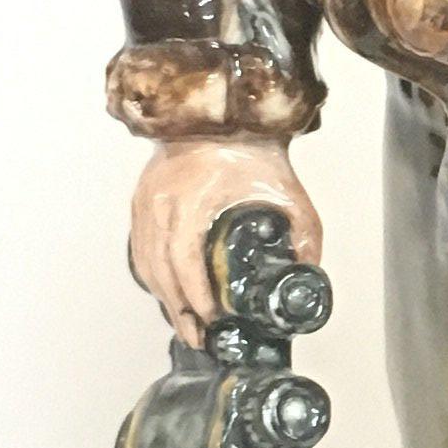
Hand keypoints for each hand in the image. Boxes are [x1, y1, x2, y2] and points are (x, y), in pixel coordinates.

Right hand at [128, 134, 321, 343]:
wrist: (222, 111)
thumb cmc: (251, 146)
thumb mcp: (287, 190)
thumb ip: (303, 231)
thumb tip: (307, 268)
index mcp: (191, 198)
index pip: (184, 258)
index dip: (195, 294)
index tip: (211, 318)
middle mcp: (160, 200)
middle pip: (159, 268)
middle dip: (178, 309)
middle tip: (198, 337)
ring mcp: (146, 199)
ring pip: (145, 260)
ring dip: (163, 296)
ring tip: (184, 323)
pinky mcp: (142, 198)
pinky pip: (140, 245)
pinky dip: (152, 273)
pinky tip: (168, 291)